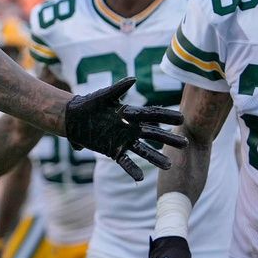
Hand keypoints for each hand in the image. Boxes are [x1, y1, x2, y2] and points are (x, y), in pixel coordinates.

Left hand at [64, 77, 186, 180]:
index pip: (152, 115)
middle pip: (153, 134)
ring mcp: (123, 141)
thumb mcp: (103, 96)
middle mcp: (130, 129)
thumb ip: (118, 89)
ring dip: (156, 158)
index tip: (182, 118)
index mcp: (130, 114)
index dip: (166, 116)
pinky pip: (125, 162)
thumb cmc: (88, 104)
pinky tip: (141, 178)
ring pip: (143, 150)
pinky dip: (132, 170)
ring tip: (169, 166)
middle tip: (185, 143)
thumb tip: (134, 79)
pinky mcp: (113, 151)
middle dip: (168, 139)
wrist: (71, 118)